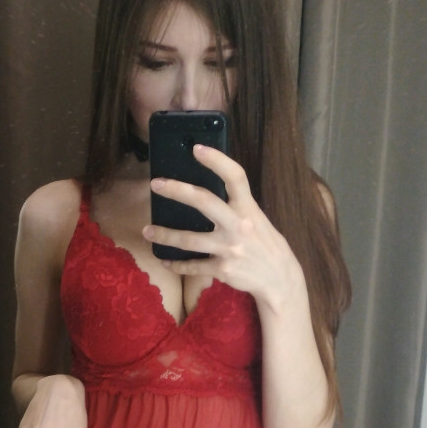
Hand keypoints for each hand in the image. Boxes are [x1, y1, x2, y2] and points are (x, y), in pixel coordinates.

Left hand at [143, 145, 304, 313]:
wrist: (279, 278)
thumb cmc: (264, 244)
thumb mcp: (257, 219)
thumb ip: (235, 207)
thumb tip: (204, 195)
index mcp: (248, 208)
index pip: (235, 177)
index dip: (217, 160)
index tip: (197, 148)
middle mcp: (238, 225)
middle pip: (204, 201)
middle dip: (177, 190)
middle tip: (155, 184)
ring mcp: (229, 248)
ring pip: (190, 240)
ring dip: (165, 235)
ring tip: (147, 230)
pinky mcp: (223, 270)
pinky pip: (193, 266)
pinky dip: (177, 265)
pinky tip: (165, 260)